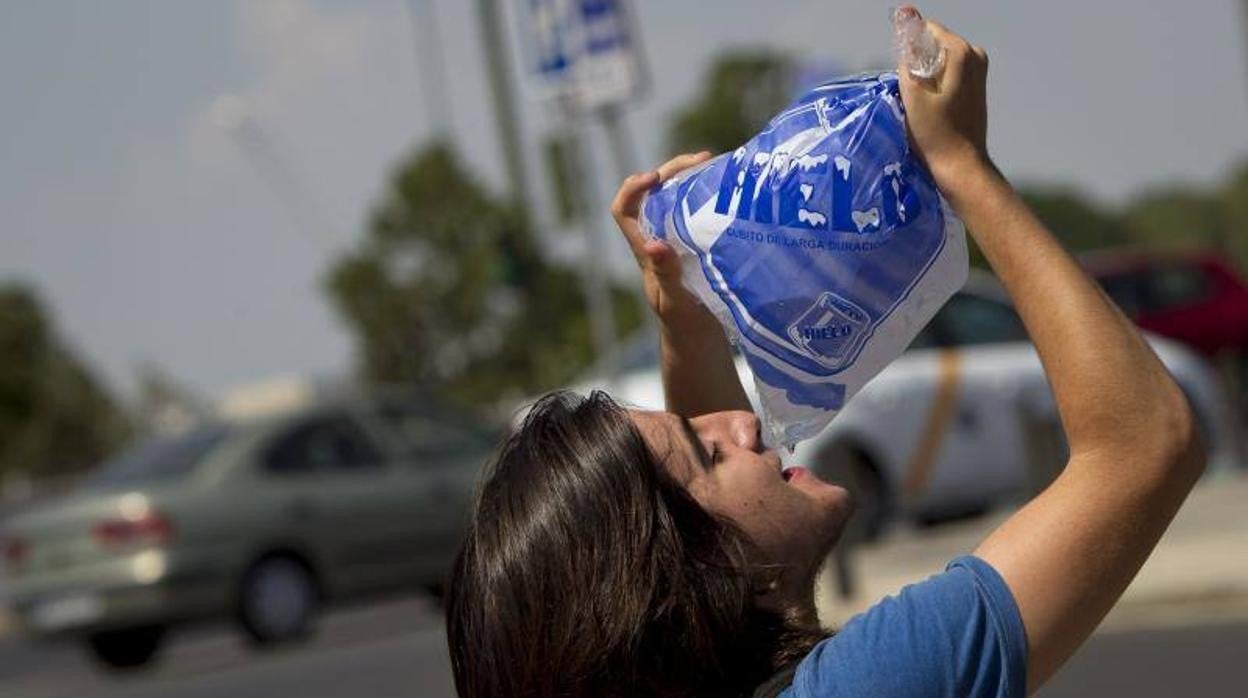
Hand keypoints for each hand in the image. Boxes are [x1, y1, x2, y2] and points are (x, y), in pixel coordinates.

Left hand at [610, 151, 715, 326]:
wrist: (699, 340)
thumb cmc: (683, 327)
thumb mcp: (676, 303)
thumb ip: (666, 275)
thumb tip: (654, 244)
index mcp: (645, 251)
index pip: (623, 210)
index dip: (633, 188)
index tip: (657, 177)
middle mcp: (657, 239)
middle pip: (652, 194)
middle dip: (672, 171)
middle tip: (703, 159)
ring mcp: (676, 240)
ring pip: (674, 197)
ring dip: (691, 177)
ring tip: (717, 164)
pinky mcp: (696, 244)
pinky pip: (696, 210)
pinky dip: (708, 194)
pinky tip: (730, 189)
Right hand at [896, 6, 990, 187]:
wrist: (959, 164)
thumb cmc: (933, 133)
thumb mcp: (912, 92)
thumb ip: (908, 53)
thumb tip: (905, 16)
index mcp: (962, 52)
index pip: (926, 30)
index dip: (907, 47)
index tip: (901, 74)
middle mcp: (976, 55)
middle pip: (933, 45)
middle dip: (916, 61)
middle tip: (909, 92)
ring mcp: (979, 70)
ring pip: (939, 60)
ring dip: (924, 74)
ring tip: (919, 101)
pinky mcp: (977, 85)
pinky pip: (948, 72)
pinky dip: (935, 83)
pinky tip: (929, 105)